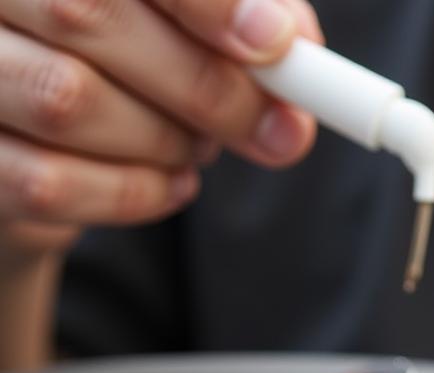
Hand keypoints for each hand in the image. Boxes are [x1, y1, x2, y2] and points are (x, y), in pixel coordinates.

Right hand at [0, 0, 322, 254]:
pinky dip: (134, 193)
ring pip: (68, 100)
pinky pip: (51, 182)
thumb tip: (296, 54)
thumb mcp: (180, 21)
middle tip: (273, 130)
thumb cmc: (117, 58)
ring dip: (165, 140)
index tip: (273, 43)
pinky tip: (171, 184)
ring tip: (196, 146)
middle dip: (205, 85)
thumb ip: (238, 19)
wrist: (36, 138)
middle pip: (88, 14)